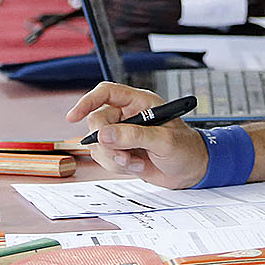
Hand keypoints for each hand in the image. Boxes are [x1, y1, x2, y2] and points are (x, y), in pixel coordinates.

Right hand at [65, 82, 210, 188]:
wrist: (191, 171)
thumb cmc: (186, 148)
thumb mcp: (164, 141)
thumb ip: (135, 136)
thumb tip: (105, 134)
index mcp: (139, 102)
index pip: (106, 93)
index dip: (88, 101)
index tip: (74, 116)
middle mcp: (127, 116)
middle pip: (97, 121)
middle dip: (105, 142)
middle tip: (123, 156)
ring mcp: (122, 135)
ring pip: (98, 143)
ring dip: (113, 158)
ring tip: (136, 164)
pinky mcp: (121, 152)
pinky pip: (104, 158)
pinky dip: (117, 167)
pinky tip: (137, 167)